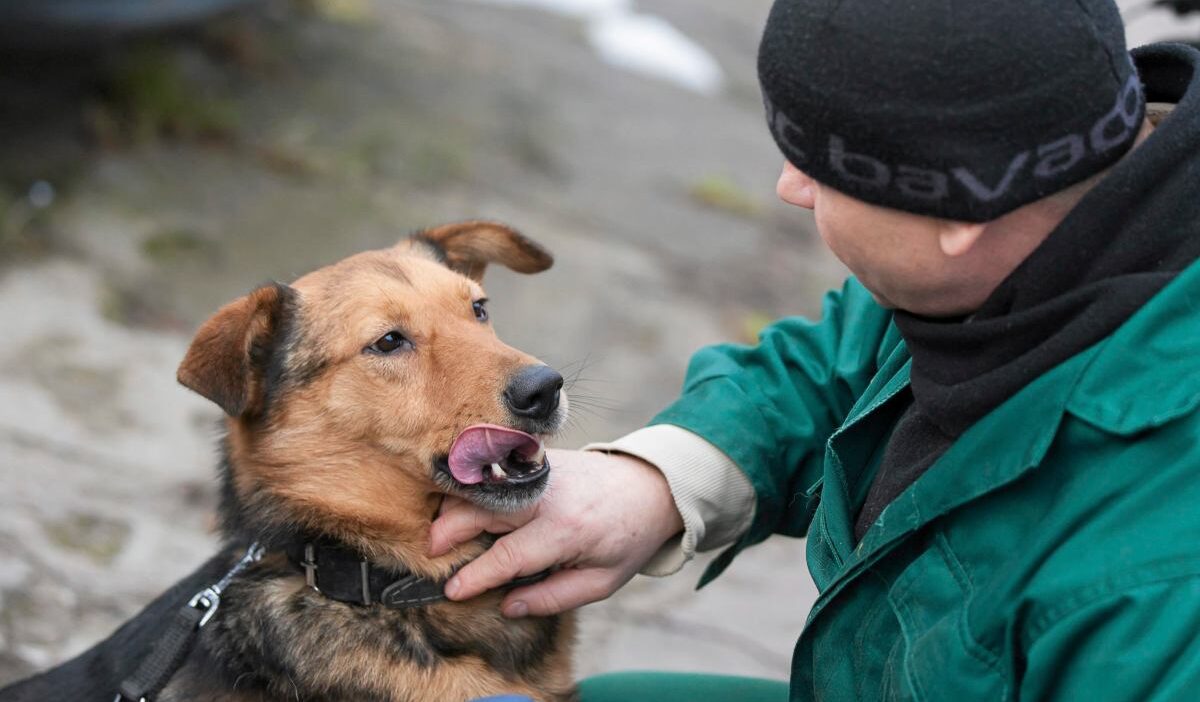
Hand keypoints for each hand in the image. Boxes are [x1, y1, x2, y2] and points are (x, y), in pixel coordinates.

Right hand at [429, 448, 683, 616]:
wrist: (647, 486)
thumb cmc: (625, 538)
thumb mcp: (601, 581)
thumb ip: (554, 597)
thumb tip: (508, 606)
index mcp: (565, 530)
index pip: (508, 556)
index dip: (476, 576)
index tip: (452, 591)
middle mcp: (546, 496)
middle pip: (480, 512)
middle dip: (447, 533)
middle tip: (429, 555)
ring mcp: (537, 471)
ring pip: (479, 487)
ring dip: (452, 508)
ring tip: (439, 535)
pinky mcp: (534, 458)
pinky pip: (492, 473)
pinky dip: (469, 490)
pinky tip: (459, 509)